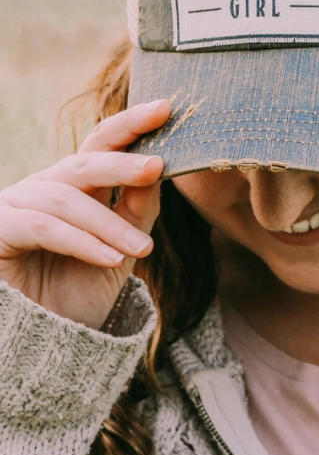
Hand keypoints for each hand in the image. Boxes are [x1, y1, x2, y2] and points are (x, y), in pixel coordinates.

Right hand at [0, 99, 170, 328]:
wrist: (46, 346)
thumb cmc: (80, 294)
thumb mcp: (120, 249)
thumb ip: (137, 211)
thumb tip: (159, 169)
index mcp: (75, 185)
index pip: (102, 144)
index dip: (131, 124)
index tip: (165, 108)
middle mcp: (44, 188)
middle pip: (84, 161)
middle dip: (122, 162)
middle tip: (158, 166)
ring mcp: (16, 206)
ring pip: (68, 199)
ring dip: (109, 224)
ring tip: (143, 249)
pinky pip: (43, 227)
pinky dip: (81, 241)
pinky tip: (111, 258)